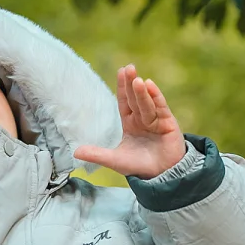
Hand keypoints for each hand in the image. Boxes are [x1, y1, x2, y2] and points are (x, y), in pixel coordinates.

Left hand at [74, 64, 186, 179]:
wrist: (163, 176)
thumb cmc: (140, 166)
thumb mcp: (115, 160)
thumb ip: (97, 155)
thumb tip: (75, 152)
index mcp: (130, 123)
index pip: (124, 101)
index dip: (122, 88)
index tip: (120, 72)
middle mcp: (143, 118)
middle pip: (135, 98)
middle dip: (131, 84)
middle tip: (128, 68)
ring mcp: (156, 120)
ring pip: (146, 103)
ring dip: (141, 92)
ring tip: (137, 80)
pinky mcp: (169, 123)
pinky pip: (161, 108)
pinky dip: (156, 97)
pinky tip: (150, 86)